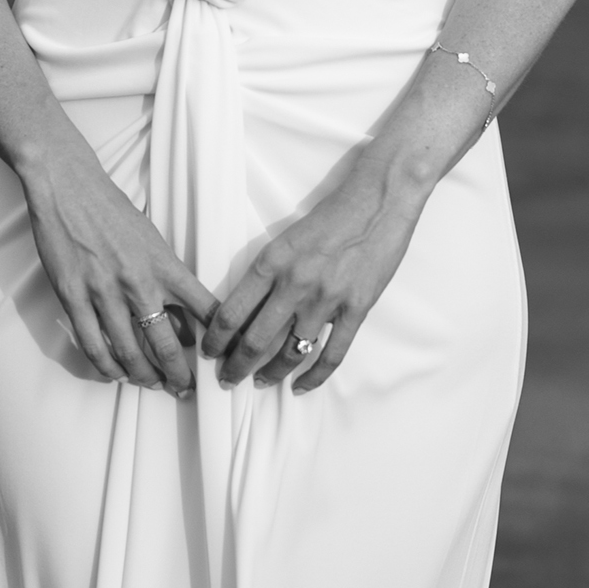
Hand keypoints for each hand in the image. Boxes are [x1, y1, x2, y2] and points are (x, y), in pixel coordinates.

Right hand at [20, 131, 214, 394]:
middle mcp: (139, 282)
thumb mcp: (152, 239)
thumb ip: (167, 276)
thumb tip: (181, 315)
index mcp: (165, 265)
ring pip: (129, 352)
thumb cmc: (112, 210)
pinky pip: (93, 345)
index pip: (205, 309)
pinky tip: (114, 374)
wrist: (68, 188)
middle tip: (185, 387)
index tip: (223, 358)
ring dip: (144, 376)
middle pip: (167, 344)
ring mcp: (104, 292)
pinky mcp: (73, 297)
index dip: (218, 340)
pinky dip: (106, 367)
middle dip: (180, 373)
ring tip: (152, 386)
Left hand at [204, 142, 419, 396]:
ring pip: (291, 353)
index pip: (231, 312)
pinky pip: (331, 355)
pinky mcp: (356, 310)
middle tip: (227, 379)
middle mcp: (294, 285)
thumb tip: (248, 307)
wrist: (379, 199)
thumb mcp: (287, 237)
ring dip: (272, 374)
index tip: (209, 352)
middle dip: (236, 367)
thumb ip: (269, 271)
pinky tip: (301, 387)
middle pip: (255, 341)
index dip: (216, 340)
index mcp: (271, 262)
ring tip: (261, 382)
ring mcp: (327, 300)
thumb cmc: (332, 214)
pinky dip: (314, 377)